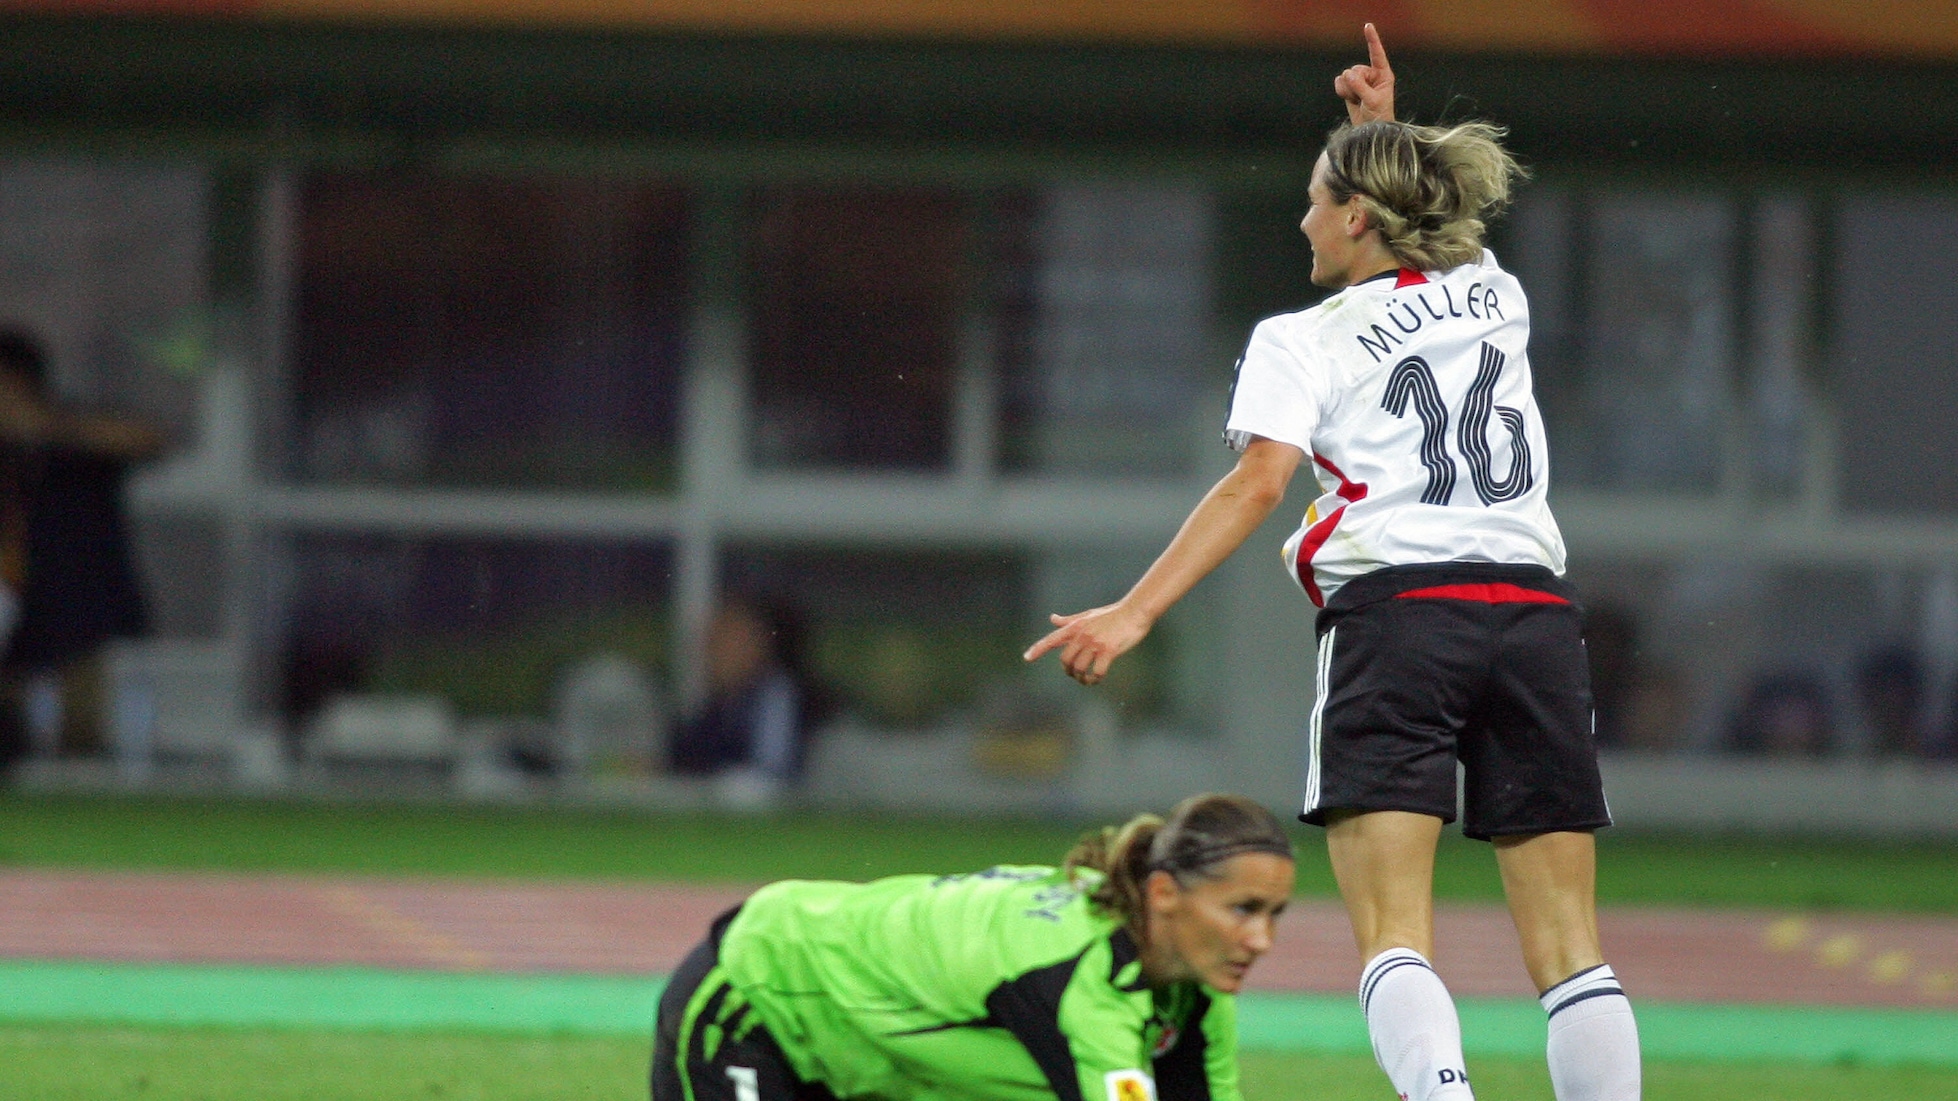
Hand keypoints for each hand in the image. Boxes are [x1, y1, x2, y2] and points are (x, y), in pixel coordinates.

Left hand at [1022, 602, 1153, 686]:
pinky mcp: (1108, 651)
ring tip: (1086, 680)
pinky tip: (1096, 679)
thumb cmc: (1112, 614)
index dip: (1038, 649)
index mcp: (1075, 626)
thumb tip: (1052, 619)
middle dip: (1068, 671)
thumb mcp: (1087, 615)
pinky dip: (1094, 679)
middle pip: (1065, 660)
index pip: (1052, 639)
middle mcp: (1082, 635)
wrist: (1134, 612)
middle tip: (1074, 674)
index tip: (1026, 658)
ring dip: (1081, 678)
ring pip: (1079, 668)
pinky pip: (1096, 672)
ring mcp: (1095, 643)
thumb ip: (1069, 620)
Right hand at [1333, 22, 1395, 124]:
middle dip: (1355, 84)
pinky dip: (1341, 91)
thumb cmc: (1379, 117)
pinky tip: (1350, 100)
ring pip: (1345, 76)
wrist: (1369, 131)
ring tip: (1357, 101)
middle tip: (1362, 98)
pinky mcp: (1349, 87)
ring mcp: (1360, 81)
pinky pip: (1338, 82)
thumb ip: (1361, 86)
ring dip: (1348, 90)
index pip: (1377, 53)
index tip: (1367, 26)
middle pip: (1355, 69)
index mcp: (1383, 74)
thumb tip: (1347, 74)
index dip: (1372, 39)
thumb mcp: (1373, 101)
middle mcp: (1371, 75)